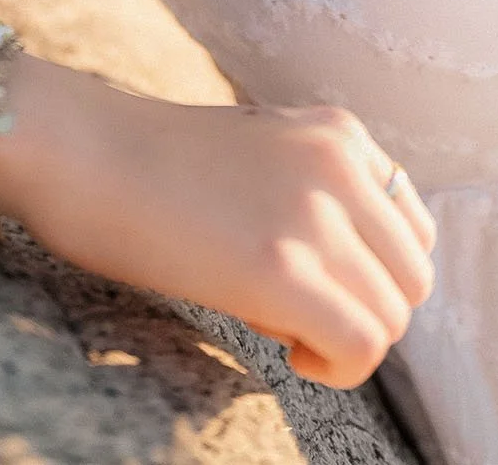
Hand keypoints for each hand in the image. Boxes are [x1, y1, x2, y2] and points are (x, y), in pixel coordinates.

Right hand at [0, 58, 436, 388]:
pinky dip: (336, 367)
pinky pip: (361, 345)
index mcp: (340, 131)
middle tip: (301, 317)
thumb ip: (323, 192)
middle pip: (412, 279)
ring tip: (286, 331)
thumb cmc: (157, 165)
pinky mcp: (281, 268)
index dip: (372, 274)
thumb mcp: (266, 152)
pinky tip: (288, 351)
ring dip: (347, 342)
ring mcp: (314, 213)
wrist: (84, 153)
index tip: (320, 283)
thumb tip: (357, 276)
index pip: (412, 229)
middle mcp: (341, 163)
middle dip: (365, 312)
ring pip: (392, 317)